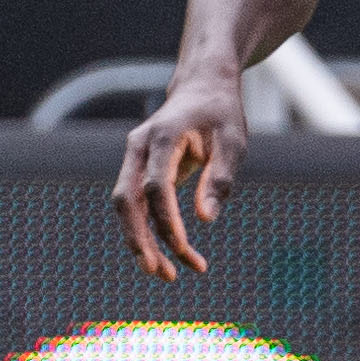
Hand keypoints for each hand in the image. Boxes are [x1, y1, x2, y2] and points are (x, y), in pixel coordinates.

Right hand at [115, 70, 247, 276]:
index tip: (186, 248)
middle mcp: (139, 147)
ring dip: (140, 242)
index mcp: (163, 136)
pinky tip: (167, 255)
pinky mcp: (137, 169)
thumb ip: (219, 178)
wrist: (202, 86)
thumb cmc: (221, 113)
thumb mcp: (233, 141)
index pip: (156, 186)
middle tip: (161, 274)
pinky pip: (136, 205)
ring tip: (166, 274)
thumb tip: (205, 220)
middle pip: (127, 200)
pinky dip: (147, 231)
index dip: (167, 220)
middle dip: (140, 240)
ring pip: (126, 207)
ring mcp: (133, 157)